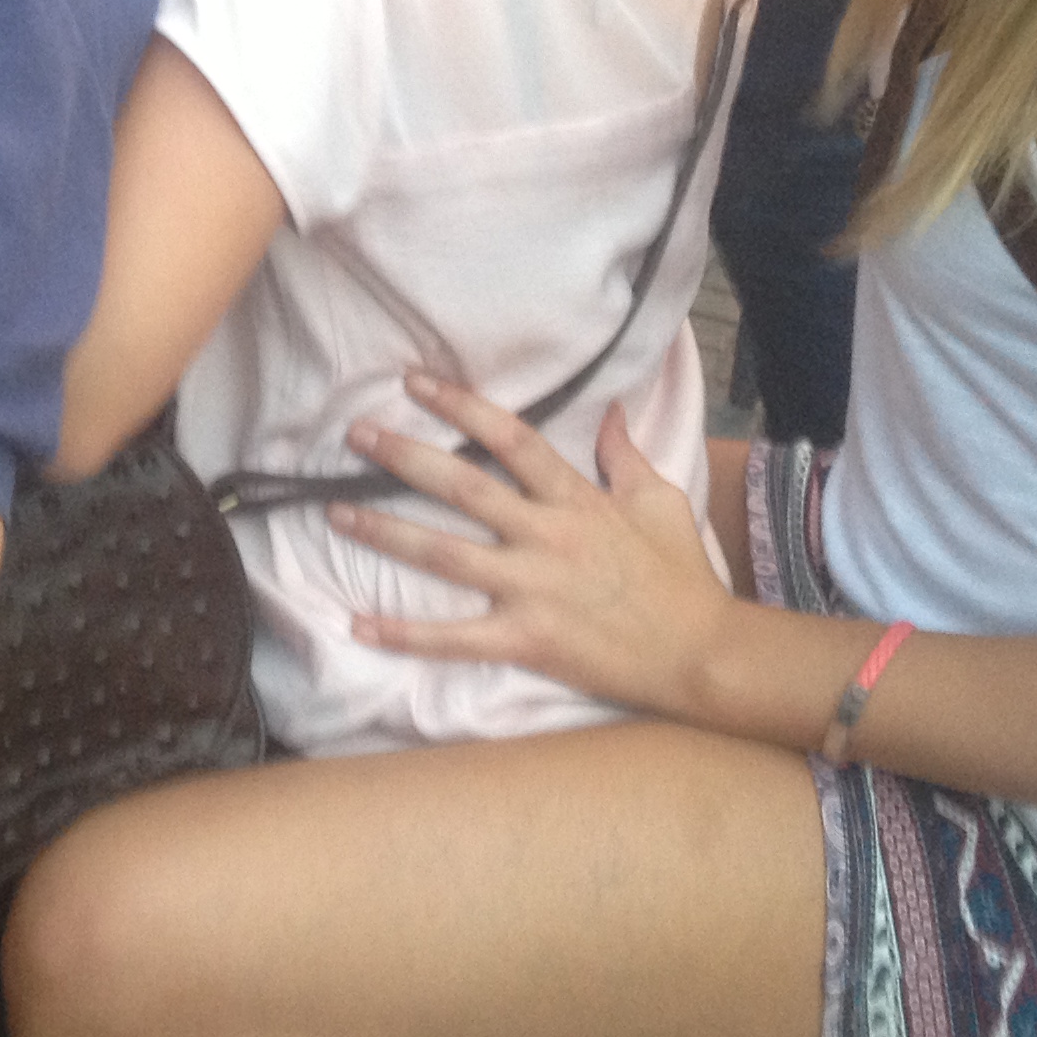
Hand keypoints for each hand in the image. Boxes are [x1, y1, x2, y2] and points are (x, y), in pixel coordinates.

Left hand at [331, 376, 731, 715]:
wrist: (702, 653)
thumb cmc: (681, 575)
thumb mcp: (659, 501)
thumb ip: (625, 456)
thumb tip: (611, 411)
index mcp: (575, 497)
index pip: (509, 438)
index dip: (460, 405)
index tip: (415, 382)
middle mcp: (545, 535)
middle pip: (463, 487)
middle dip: (404, 457)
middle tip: (356, 436)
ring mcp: (532, 588)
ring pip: (444, 555)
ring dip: (385, 532)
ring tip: (335, 513)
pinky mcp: (526, 640)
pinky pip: (454, 638)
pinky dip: (404, 635)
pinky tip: (356, 625)